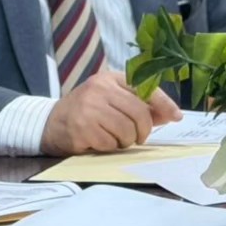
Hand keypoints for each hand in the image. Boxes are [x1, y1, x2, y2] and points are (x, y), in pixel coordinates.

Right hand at [39, 70, 181, 154]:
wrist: (49, 123)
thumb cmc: (86, 112)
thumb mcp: (111, 101)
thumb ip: (140, 106)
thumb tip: (171, 114)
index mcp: (110, 78)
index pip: (145, 88)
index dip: (164, 103)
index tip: (176, 116)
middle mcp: (99, 88)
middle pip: (139, 114)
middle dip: (142, 131)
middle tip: (136, 137)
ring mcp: (89, 107)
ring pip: (127, 131)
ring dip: (125, 141)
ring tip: (112, 138)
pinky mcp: (82, 127)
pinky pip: (111, 143)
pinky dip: (109, 147)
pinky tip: (98, 141)